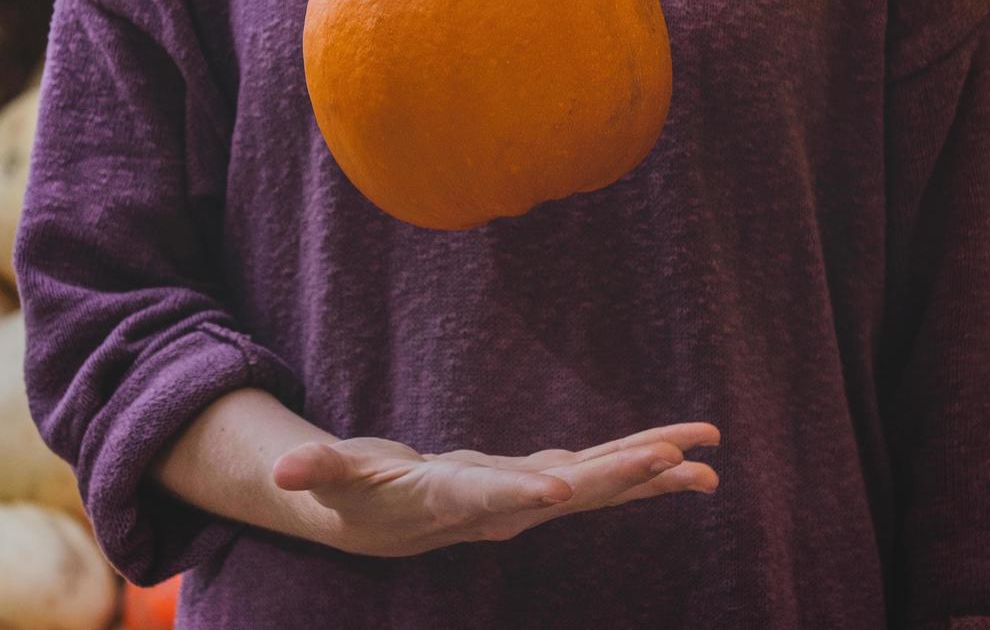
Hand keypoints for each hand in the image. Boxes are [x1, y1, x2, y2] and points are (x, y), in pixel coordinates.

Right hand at [271, 421, 719, 556]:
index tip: (563, 488)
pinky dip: (641, 467)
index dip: (524, 492)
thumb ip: (315, 469)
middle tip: (676, 463)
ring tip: (708, 467)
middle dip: (619, 476)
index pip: (492, 497)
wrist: (388, 525)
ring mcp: (529, 499)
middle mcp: (504, 508)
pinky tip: (687, 465)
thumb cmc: (357, 495)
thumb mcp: (333, 479)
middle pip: (567, 493)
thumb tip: (280, 469)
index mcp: (454, 500)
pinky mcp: (541, 485)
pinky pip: (600, 476)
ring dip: (651, 474)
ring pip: (597, 486)